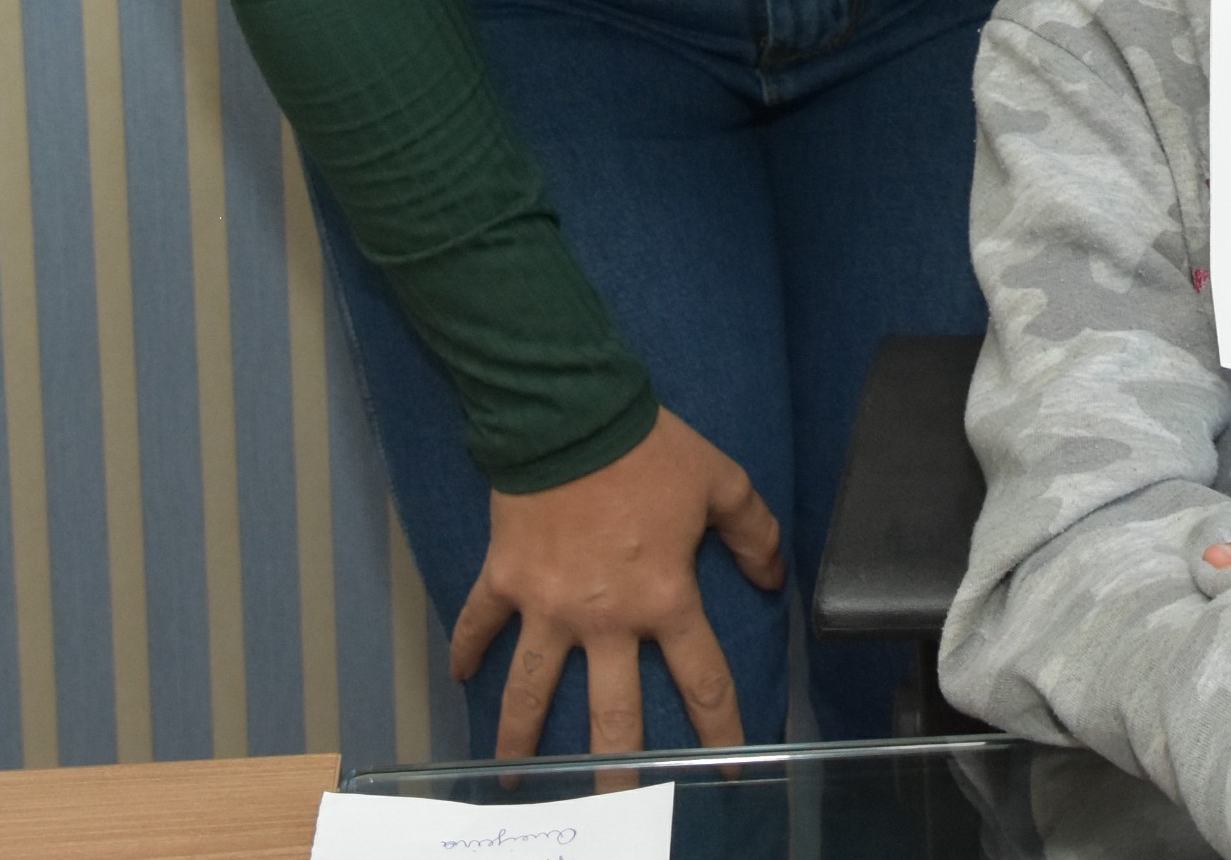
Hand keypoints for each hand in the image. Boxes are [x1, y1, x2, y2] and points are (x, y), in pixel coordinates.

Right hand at [456, 407, 783, 757]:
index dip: (719, 730)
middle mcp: (606, 619)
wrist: (570, 414)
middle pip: (613, 715)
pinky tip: (456, 678)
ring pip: (531, 691)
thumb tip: (774, 577)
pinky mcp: (505, 580)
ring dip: (520, 739)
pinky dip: (464, 649)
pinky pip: (478, 624)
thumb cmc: (650, 448)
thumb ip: (754, 533)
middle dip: (617, 773)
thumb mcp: (722, 482)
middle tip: (617, 815)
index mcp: (664, 598)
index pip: (703, 680)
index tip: (727, 770)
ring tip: (515, 782)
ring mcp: (547, 606)